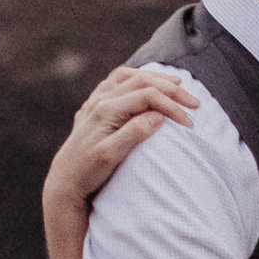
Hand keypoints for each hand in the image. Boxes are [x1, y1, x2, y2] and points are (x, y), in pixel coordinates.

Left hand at [45, 64, 197, 224]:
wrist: (64, 181)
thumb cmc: (87, 172)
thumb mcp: (110, 156)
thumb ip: (133, 133)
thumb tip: (158, 116)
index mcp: (106, 110)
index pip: (147, 96)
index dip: (172, 106)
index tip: (190, 123)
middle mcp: (100, 100)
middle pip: (142, 82)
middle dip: (171, 89)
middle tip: (195, 102)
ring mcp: (96, 101)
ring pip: (129, 77)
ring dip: (155, 78)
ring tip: (176, 84)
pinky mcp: (94, 106)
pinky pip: (117, 81)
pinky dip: (136, 78)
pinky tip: (146, 83)